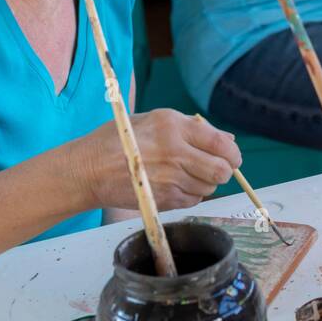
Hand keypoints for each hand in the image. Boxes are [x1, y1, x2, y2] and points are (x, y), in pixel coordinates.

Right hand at [77, 110, 241, 212]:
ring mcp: (170, 178)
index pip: (221, 144)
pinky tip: (173, 184)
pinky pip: (193, 200)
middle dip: (224, 171)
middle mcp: (175, 152)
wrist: (89, 169)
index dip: (232, 154)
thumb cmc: (119, 140)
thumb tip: (228, 140)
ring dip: (204, 183)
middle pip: (222, 171)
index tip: (231, 156)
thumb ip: (194, 129)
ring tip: (184, 173)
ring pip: (209, 188)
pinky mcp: (164, 199)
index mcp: (174, 126)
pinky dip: (190, 194)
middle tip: (215, 168)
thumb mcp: (155, 120)